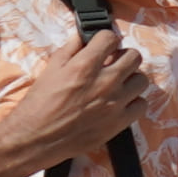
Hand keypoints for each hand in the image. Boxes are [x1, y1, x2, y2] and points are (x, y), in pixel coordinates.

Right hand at [0, 27, 152, 176]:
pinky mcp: (119, 122)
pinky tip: (121, 103)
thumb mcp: (50, 69)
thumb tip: (82, 37)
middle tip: (113, 63)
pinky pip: (141, 105)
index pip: (111, 37)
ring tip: (117, 84)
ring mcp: (115, 103)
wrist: (36, 138)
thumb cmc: (38, 104)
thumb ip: (70, 49)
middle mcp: (105, 82)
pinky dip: (133, 102)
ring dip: (130, 79)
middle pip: (134, 56)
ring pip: (141, 80)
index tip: (103, 46)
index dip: (105, 40)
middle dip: (123, 56)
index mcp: (85, 66)